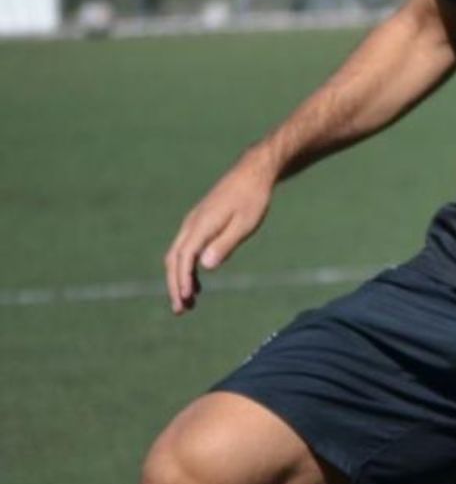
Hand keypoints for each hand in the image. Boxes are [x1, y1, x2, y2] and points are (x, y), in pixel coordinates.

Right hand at [164, 151, 277, 312]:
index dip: (183, 280)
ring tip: (188, 302)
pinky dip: (187, 267)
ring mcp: (193, 223)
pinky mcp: (199, 223)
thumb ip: (225, 244)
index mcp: (201, 225)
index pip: (184, 258)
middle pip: (175, 259)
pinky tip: (197, 282)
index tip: (187, 299)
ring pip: (178, 255)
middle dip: (176, 285)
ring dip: (180, 279)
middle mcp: (191, 224)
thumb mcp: (245, 223)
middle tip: (181, 310)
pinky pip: (186, 249)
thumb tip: (205, 266)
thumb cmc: (253, 199)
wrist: (252, 173)